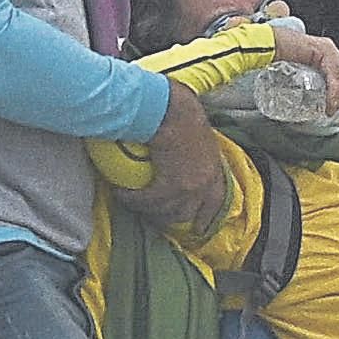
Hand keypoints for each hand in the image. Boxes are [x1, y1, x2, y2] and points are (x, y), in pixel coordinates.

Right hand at [124, 79, 226, 227]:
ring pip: (166, 213)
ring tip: (133, 204)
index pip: (216, 204)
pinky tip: (121, 193)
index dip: (206, 218)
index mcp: (215, 172)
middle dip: (171, 221)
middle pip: (188, 215)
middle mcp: (206, 184)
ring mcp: (189, 187)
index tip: (197, 228)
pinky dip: (133, 199)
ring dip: (148, 211)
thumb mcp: (201, 138)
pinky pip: (148, 201)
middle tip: (154, 220)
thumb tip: (187, 160)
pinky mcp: (169, 186)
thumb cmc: (184, 115)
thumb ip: (198, 155)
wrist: (172, 110)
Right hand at [272, 26, 338, 116]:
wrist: (267, 46)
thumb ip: (311, 81)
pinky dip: (334, 91)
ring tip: (333, 108)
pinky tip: (330, 101)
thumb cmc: (279, 59)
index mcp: (328, 52)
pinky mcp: (321, 50)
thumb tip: (318, 101)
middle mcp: (331, 48)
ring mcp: (327, 48)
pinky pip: (334, 73)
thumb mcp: (301, 72)